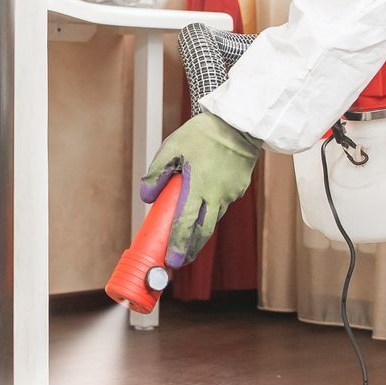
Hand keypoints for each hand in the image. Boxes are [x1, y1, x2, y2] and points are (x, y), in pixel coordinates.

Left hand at [138, 112, 262, 268]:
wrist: (238, 123)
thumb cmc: (202, 134)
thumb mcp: (172, 147)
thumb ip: (157, 173)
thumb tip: (147, 198)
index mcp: (198, 186)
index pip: (186, 223)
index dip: (178, 244)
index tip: (171, 260)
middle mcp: (217, 195)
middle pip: (203, 232)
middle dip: (190, 250)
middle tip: (179, 261)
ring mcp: (230, 194)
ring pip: (213, 219)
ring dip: (200, 232)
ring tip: (187, 240)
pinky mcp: (238, 189)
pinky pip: (222, 204)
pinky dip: (211, 209)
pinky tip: (204, 204)